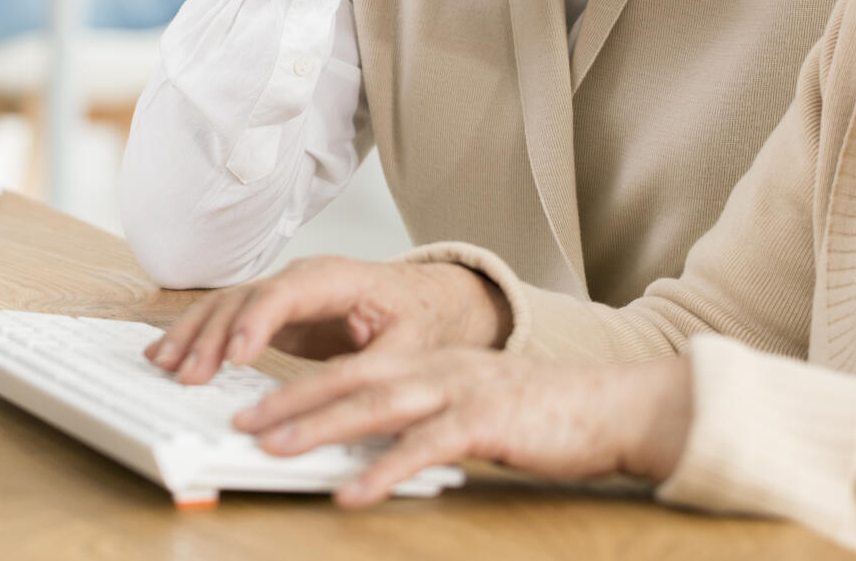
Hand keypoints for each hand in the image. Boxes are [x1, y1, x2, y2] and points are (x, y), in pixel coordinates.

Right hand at [144, 256, 511, 384]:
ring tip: (164, 365)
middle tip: (188, 376)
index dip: (257, 322)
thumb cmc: (422, 319)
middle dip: (212, 336)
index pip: (286, 292)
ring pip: (227, 304)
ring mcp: (284, 293)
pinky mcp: (275, 314)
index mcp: (337, 279)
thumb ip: (379, 372)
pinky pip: (228, 318)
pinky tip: (167, 353)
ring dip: (193, 334)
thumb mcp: (412, 348)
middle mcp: (302, 278)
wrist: (427, 301)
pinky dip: (197, 334)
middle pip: (246, 298)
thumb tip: (344, 403)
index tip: (236, 359)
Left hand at [233, 348, 693, 506]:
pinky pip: (423, 448)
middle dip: (290, 402)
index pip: (350, 369)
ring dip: (320, 429)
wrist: (611, 408)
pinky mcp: (485, 422)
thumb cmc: (542, 414)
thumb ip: (423, 418)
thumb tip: (367, 447)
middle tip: (243, 423)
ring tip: (276, 450)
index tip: (254, 405)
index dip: (298, 385)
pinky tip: (352, 493)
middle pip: (349, 381)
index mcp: (430, 362)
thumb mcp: (471, 405)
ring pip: (375, 407)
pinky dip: (383, 471)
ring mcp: (460, 391)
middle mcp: (437, 368)